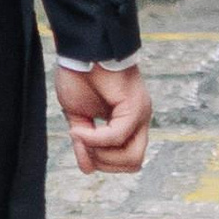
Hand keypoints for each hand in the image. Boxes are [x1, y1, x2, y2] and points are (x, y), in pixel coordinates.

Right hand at [53, 59, 150, 176]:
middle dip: (106, 163)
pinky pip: (117, 135)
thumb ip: (85, 142)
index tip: (81, 149)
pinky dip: (96, 139)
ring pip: (132, 156)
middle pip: (134, 163)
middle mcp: (139, 120)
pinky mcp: (134, 106)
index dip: (103, 162)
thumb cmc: (80, 75)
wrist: (81, 48)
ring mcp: (140, 113)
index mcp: (128, 122)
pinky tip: (79, 130)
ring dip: (102, 154)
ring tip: (82, 137)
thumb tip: (87, 170)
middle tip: (84, 147)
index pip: (126, 160)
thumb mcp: (78, 117)